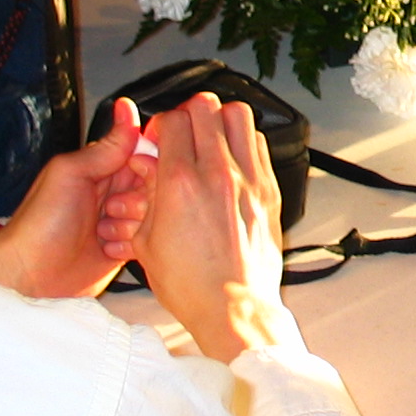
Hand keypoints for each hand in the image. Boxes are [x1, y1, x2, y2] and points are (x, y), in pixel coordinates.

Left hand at [0, 97, 153, 298]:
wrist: (29, 276)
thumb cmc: (40, 225)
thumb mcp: (71, 174)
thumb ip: (106, 147)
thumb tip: (127, 109)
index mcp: (101, 167)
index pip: (144, 153)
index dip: (149, 163)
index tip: (139, 174)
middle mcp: (113, 192)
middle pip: (154, 184)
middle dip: (140, 197)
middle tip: (112, 208)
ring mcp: (119, 221)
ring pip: (154, 213)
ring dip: (133, 224)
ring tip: (103, 232)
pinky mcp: (123, 249)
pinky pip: (148, 240)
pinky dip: (134, 245)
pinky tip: (109, 249)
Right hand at [134, 93, 297, 362]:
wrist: (233, 307)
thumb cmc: (192, 285)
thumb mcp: (146, 242)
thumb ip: (146, 196)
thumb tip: (148, 169)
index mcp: (180, 184)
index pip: (171, 121)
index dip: (160, 125)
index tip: (159, 139)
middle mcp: (217, 174)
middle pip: (205, 107)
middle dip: (188, 113)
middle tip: (183, 131)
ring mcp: (248, 180)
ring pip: (239, 115)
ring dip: (219, 119)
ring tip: (209, 137)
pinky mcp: (269, 191)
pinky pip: (259, 144)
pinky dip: (244, 141)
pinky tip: (232, 158)